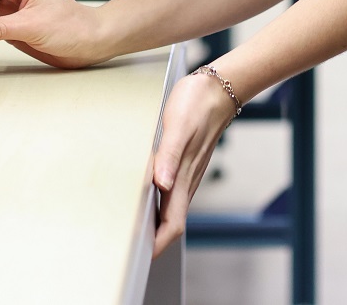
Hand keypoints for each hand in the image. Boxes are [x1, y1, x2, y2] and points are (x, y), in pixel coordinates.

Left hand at [150, 70, 238, 254]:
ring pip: (171, 210)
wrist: (218, 89)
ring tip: (133, 232)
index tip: (139, 256)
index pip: (172, 224)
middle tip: (128, 251)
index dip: (157, 244)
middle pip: (171, 223)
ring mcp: (187, 174)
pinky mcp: (185, 165)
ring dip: (155, 226)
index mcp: (182, 177)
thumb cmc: (197, 104)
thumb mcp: (178, 126)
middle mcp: (186, 181)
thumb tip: (161, 184)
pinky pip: (172, 194)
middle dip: (153, 242)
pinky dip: (158, 206)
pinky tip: (145, 200)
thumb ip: (168, 156)